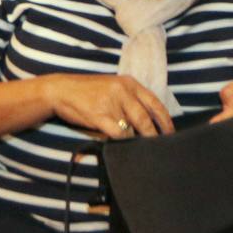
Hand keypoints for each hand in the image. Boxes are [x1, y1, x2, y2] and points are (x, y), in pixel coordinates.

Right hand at [42, 73, 174, 139]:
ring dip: (139, 140)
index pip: (155, 103)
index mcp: (129, 83)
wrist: (61, 90)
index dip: (166, 120)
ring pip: (133, 128)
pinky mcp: (99, 116)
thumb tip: (149, 121)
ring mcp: (111, 103)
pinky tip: (125, 147)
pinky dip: (124, 142)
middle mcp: (123, 91)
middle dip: (155, 135)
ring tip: (143, 149)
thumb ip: (130, 100)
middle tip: (161, 147)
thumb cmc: (88, 91)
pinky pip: (118, 134)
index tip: (171, 133)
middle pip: (146, 118)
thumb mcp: (113, 87)